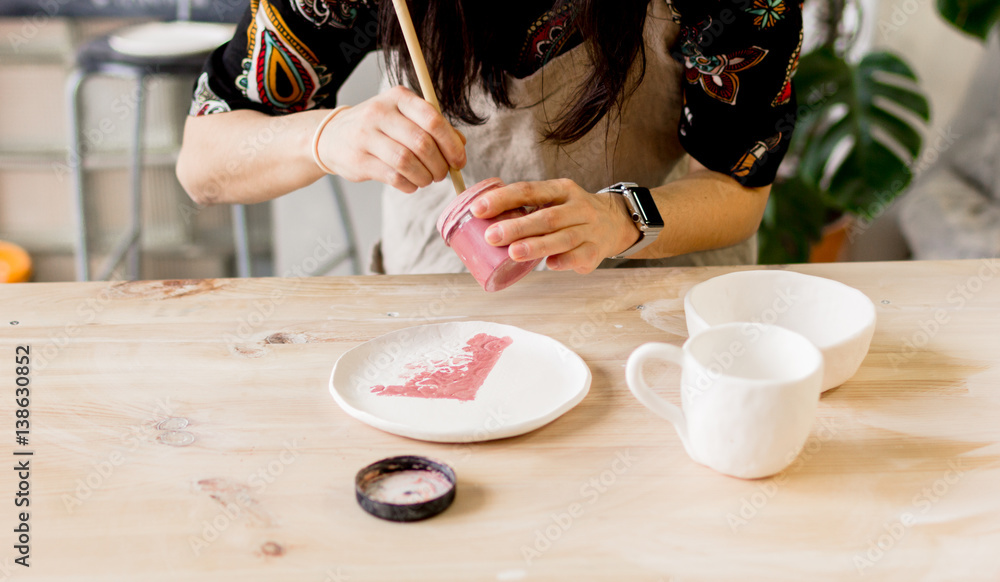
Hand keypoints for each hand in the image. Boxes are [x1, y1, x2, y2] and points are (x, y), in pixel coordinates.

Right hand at [315, 86, 465, 192]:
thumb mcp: (404, 117)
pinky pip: (393, 177)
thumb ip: (433, 127)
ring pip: (407, 162)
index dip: (451, 144)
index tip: (459, 161)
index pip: (432, 119)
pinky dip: (409, 185)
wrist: (333, 136)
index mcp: (398, 97)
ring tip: (427, 179)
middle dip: (439, 165)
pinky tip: (411, 183)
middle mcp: (380, 112)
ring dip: (425, 177)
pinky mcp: (359, 160)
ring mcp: (366, 136)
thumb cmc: (378, 127)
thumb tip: (460, 144)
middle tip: (442, 174)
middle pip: (422, 143)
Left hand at [470, 179, 639, 273]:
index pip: (529, 191)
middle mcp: (578, 207)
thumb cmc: (571, 213)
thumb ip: (526, 207)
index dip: (503, 199)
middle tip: (491, 236)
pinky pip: (579, 257)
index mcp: (561, 189)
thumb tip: (480, 220)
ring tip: (513, 253)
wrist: (615, 222)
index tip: (478, 209)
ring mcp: (590, 230)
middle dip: (517, 226)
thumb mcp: (554, 200)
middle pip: (546, 217)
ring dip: (537, 246)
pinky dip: (564, 261)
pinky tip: (549, 265)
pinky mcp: (596, 251)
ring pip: (563, 238)